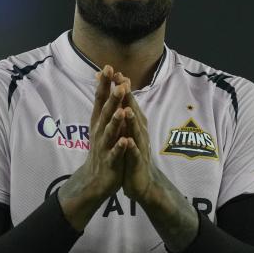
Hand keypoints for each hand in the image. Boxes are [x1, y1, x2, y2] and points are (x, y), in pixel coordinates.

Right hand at [58, 65, 129, 230]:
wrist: (95, 179)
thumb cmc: (102, 148)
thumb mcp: (101, 125)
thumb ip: (104, 105)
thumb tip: (105, 83)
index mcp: (99, 122)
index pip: (100, 99)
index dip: (104, 84)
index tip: (108, 67)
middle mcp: (100, 131)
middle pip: (105, 112)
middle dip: (112, 98)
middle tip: (119, 83)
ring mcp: (104, 146)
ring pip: (110, 132)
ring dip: (115, 121)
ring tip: (121, 110)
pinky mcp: (110, 161)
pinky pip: (115, 154)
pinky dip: (120, 148)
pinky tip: (125, 141)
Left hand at [118, 91, 158, 205]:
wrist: (141, 181)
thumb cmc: (132, 153)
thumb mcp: (127, 131)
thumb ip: (124, 112)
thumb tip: (119, 93)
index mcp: (134, 124)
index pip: (127, 102)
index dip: (121, 87)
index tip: (112, 71)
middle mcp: (139, 132)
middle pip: (133, 112)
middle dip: (128, 98)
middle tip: (122, 82)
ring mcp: (140, 146)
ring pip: (136, 131)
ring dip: (132, 121)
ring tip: (127, 110)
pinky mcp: (137, 162)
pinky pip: (135, 154)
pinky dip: (132, 147)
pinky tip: (128, 142)